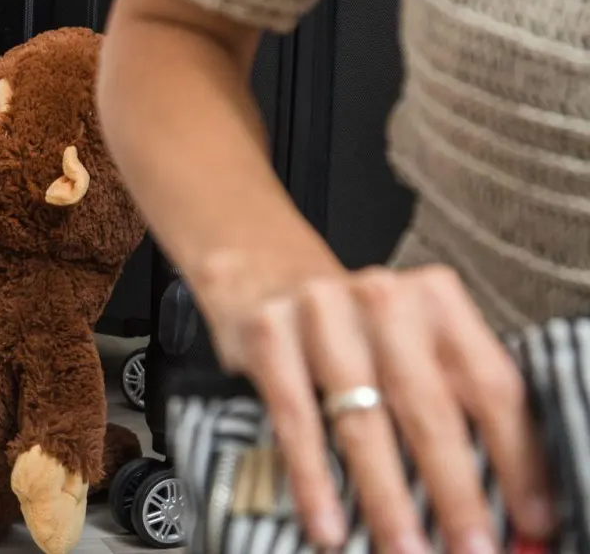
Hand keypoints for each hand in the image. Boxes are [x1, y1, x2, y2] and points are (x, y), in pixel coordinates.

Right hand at [211, 264, 554, 553]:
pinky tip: (327, 522)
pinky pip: (295, 420)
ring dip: (386, 496)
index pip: (490, 383)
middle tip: (470, 546)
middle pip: (429, 407)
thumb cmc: (353, 323)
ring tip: (404, 547)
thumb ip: (452, 399)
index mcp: (436, 299)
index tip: (531, 518)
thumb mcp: (410, 339)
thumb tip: (497, 495)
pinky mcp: (268, 334)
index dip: (517, 457)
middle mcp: (382, 299)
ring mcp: (320, 313)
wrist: (261, 267)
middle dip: (455, 489)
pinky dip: (313, 480)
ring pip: (362, 420)